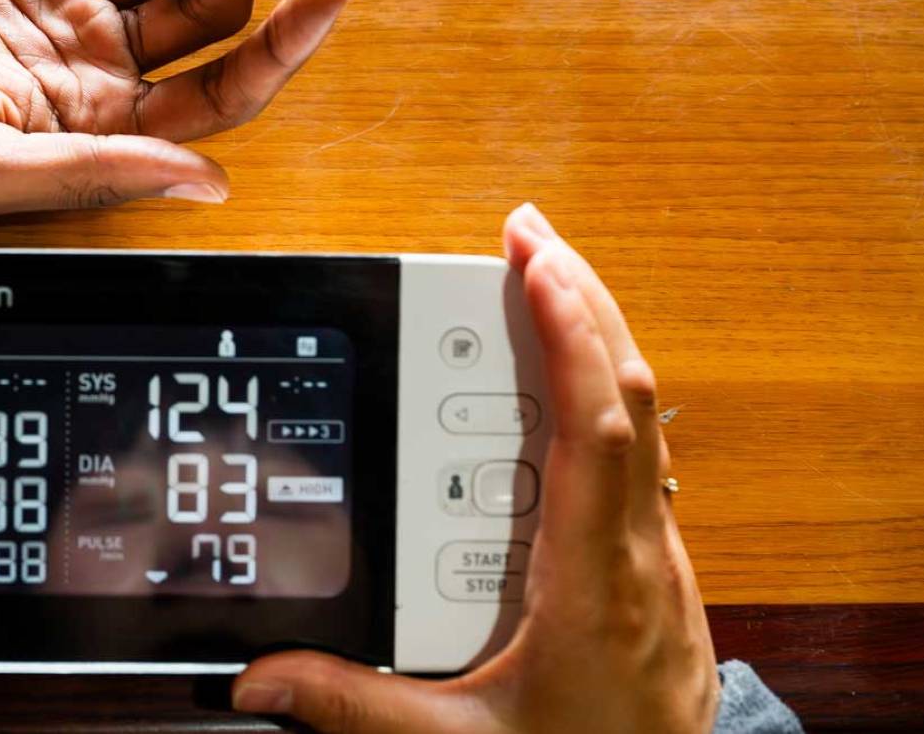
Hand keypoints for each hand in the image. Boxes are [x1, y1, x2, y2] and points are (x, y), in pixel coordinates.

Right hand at [231, 204, 718, 732]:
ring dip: (597, 344)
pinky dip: (604, 401)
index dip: (572, 332)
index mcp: (595, 583)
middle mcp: (640, 557)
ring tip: (543, 288)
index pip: (597, 427)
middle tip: (527, 237)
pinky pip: (639, 464)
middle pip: (633, 398)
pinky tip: (565, 394)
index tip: (536, 261)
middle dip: (582, 299)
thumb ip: (357, 709)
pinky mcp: (655, 575)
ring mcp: (658, 562)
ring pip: (645, 426)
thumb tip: (265, 677)